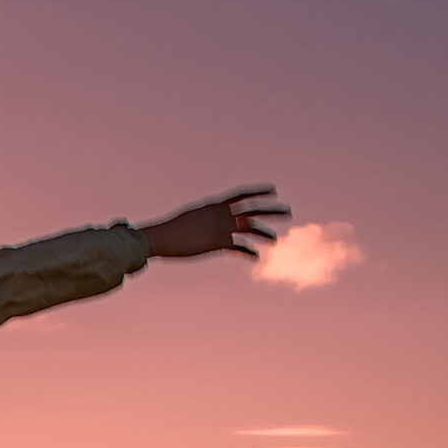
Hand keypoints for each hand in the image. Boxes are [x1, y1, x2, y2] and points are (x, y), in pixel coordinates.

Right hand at [136, 185, 289, 259]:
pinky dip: (248, 253)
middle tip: (288, 211)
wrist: (159, 237)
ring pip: (250, 227)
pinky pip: (239, 247)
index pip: (240, 195)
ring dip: (264, 233)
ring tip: (275, 239)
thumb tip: (201, 225)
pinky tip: (255, 257)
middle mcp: (221, 213)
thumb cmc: (168, 231)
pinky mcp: (218, 242)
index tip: (273, 190)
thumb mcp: (187, 220)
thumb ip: (200, 221)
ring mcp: (221, 226)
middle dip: (272, 210)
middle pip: (252, 209)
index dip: (258, 191)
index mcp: (213, 206)